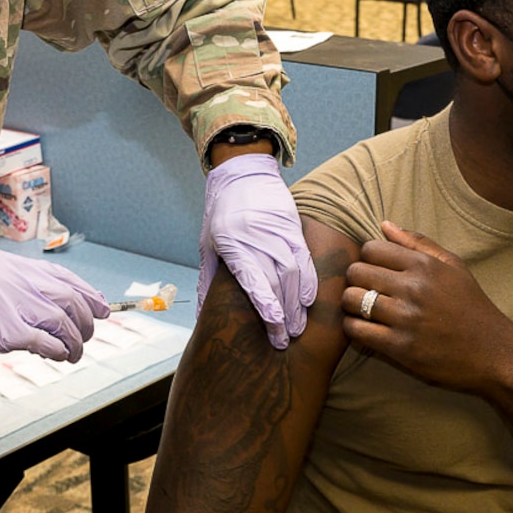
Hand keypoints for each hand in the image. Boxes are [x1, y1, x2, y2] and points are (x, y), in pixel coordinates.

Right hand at [0, 248, 109, 370]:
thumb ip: (14, 291)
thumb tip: (55, 310)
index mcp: (5, 264)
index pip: (59, 275)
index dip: (86, 293)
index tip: (101, 307)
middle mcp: (9, 277)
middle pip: (67, 296)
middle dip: (86, 319)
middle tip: (88, 335)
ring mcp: (6, 301)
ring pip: (62, 320)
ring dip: (75, 341)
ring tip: (73, 354)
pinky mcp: (2, 329)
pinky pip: (46, 341)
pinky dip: (59, 351)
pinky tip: (58, 357)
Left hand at [199, 152, 316, 349]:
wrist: (242, 173)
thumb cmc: (221, 212)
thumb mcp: (208, 244)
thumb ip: (209, 279)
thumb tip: (203, 316)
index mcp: (231, 243)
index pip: (253, 280)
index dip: (266, 306)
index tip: (274, 328)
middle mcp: (256, 237)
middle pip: (276, 281)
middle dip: (282, 314)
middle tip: (284, 339)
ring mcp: (277, 231)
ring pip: (293, 272)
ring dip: (297, 303)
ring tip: (298, 327)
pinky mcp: (292, 226)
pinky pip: (305, 257)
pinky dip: (308, 280)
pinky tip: (308, 299)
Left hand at [341, 222, 512, 392]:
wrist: (494, 353)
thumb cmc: (471, 307)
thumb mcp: (453, 267)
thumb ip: (418, 243)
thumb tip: (384, 225)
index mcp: (425, 265)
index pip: (370, 248)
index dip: (368, 258)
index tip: (376, 271)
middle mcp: (413, 288)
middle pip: (356, 272)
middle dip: (356, 280)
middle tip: (367, 290)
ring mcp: (405, 319)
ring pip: (351, 300)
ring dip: (352, 305)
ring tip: (364, 309)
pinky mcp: (400, 348)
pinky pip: (356, 330)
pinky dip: (354, 328)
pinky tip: (367, 328)